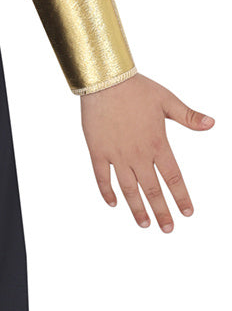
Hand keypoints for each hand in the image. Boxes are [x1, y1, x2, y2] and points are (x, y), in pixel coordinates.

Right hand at [80, 72, 213, 231]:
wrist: (106, 81)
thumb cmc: (137, 88)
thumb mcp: (167, 100)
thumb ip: (189, 116)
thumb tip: (211, 123)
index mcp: (158, 144)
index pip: (173, 177)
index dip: (181, 197)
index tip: (187, 213)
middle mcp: (138, 154)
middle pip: (152, 190)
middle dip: (161, 212)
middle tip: (168, 229)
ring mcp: (117, 155)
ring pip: (128, 189)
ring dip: (137, 208)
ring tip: (144, 224)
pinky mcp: (98, 151)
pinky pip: (102, 177)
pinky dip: (107, 192)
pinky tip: (114, 203)